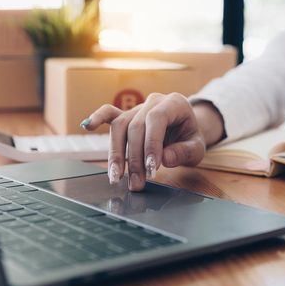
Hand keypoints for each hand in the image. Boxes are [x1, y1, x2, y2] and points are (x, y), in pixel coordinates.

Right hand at [82, 93, 222, 190]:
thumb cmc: (190, 138)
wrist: (185, 130)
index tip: (152, 168)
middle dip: (135, 158)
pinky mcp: (126, 116)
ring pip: (120, 127)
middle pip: (135, 127)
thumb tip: (165, 158)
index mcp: (173, 103)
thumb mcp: (197, 147)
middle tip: (137, 183)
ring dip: (116, 153)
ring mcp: (137, 108)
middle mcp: (153, 102)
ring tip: (116, 177)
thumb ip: (185, 151)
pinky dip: (98, 118)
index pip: (156, 120)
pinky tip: (87, 125)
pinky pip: (109, 113)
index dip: (151, 144)